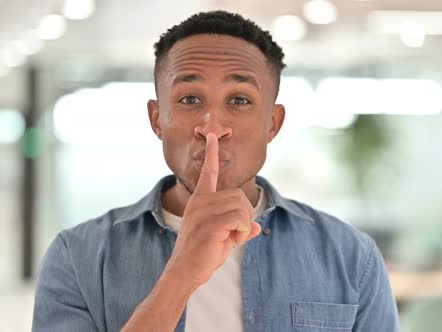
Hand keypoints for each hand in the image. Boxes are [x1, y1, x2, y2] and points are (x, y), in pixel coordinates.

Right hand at [163, 132, 261, 287]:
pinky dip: (242, 231)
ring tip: (230, 238)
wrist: (185, 271)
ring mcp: (203, 211)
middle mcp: (201, 201)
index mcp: (200, 200)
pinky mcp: (210, 223)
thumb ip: (239, 228)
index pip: (208, 171)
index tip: (212, 135)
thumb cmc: (203, 254)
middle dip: (245, 215)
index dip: (212, 152)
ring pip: (241, 207)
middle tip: (234, 233)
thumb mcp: (224, 238)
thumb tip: (256, 227)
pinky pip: (240, 219)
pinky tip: (231, 240)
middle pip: (239, 196)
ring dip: (243, 226)